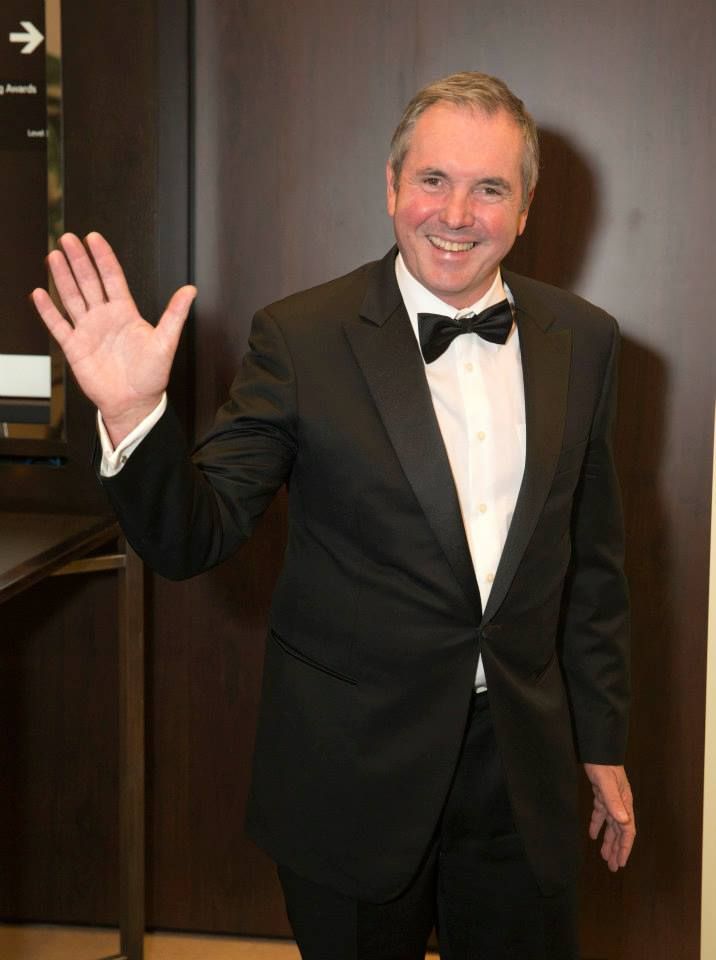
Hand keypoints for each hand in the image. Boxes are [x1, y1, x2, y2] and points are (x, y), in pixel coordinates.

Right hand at [31, 232, 195, 445]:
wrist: (135, 403)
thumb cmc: (152, 376)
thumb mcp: (166, 342)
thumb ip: (175, 315)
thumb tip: (190, 290)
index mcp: (126, 312)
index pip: (112, 277)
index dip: (103, 257)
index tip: (94, 238)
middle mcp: (105, 317)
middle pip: (89, 282)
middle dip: (79, 260)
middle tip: (68, 238)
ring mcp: (88, 330)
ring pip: (72, 298)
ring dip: (63, 278)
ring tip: (54, 257)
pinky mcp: (75, 347)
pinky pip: (58, 325)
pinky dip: (48, 311)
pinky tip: (40, 294)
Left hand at [583, 763, 634, 870]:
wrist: (599, 750)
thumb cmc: (604, 766)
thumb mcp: (607, 783)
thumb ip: (614, 801)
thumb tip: (623, 822)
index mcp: (625, 804)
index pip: (627, 831)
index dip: (625, 848)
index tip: (621, 863)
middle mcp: (621, 805)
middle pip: (620, 832)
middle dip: (617, 850)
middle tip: (613, 867)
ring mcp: (612, 801)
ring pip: (611, 826)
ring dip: (608, 841)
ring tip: (605, 857)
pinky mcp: (602, 795)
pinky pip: (601, 814)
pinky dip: (597, 825)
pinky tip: (593, 835)